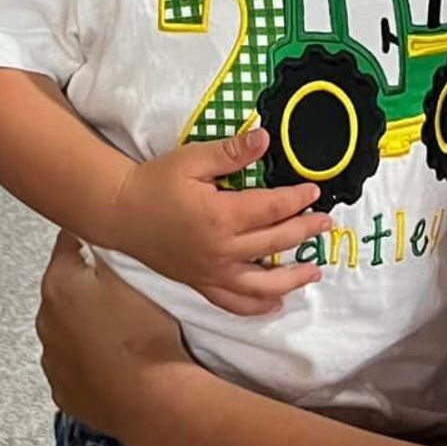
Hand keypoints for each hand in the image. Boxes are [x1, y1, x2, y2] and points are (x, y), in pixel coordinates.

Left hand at [38, 230, 193, 439]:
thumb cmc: (143, 332)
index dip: (91, 239)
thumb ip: (110, 243)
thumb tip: (98, 228)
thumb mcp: (131, 271)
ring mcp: (53, 361)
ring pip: (68, 329)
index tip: (112, 242)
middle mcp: (45, 322)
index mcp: (57, 285)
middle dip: (88, 286)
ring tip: (123, 331)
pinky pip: (75, 366)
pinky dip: (90, 361)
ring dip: (88, 325)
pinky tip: (115, 361)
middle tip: (125, 291)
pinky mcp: (65, 393)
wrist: (152, 399)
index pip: (66, 244)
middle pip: (66, 289)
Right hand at [105, 129, 330, 315]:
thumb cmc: (155, 182)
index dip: (298, 199)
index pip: (273, 208)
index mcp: (222, 216)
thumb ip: (231, 152)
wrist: (120, 212)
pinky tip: (275, 303)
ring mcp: (212, 272)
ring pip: (262, 284)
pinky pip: (234, 303)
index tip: (315, 191)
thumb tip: (266, 138)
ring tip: (314, 270)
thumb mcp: (192, 159)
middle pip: (275, 242)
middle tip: (326, 223)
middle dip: (305, 231)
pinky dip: (257, 307)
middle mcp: (221, 250)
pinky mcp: (201, 284)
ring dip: (292, 278)